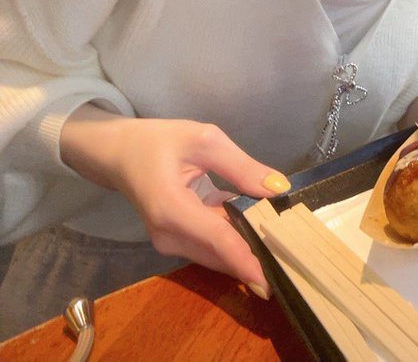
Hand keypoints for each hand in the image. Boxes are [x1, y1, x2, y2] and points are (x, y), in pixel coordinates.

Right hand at [60, 106, 290, 295]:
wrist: (118, 153)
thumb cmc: (159, 141)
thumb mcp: (205, 141)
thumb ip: (242, 167)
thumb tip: (278, 189)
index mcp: (171, 208)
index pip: (218, 240)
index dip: (246, 260)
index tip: (270, 281)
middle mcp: (169, 234)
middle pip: (220, 252)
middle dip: (255, 255)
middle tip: (294, 253)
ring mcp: (170, 241)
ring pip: (217, 252)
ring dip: (247, 248)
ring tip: (283, 243)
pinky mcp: (175, 240)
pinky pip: (211, 244)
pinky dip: (234, 238)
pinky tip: (259, 228)